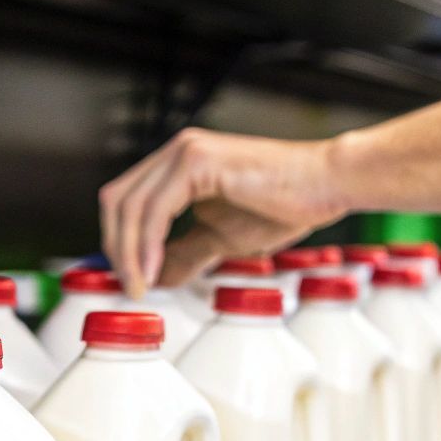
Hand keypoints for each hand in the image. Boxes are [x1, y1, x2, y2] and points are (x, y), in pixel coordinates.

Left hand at [99, 128, 349, 296]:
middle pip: (116, 201)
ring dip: (127, 252)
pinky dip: (147, 242)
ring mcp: (184, 152)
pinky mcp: (197, 160)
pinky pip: (155, 207)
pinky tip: (153, 269)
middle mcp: (175, 152)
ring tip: (140, 286)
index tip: (128, 281)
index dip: (117, 243)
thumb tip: (156, 277)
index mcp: (176, 165)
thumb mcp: (221, 239)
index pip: (124, 202)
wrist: (325, 185)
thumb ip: (185, 254)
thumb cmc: (284, 204)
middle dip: (115, 250)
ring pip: (130, 205)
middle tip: (129, 288)